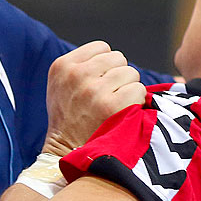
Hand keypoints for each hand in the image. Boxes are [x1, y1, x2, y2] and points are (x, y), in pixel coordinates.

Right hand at [42, 41, 144, 155]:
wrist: (66, 152)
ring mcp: (94, 90)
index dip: (106, 65)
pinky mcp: (111, 106)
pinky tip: (123, 112)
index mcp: (62, 66)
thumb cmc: (69, 118)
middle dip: (118, 75)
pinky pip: (139, 90)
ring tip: (114, 105)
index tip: (99, 82)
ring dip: (128, 88)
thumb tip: (112, 56)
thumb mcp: (61, 85)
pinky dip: (136, 101)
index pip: (101, 47)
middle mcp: (77, 75)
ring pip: (131, 73)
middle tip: (108, 96)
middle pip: (119, 58)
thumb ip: (80, 65)